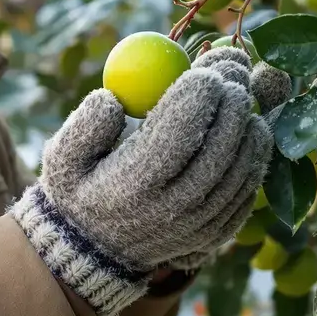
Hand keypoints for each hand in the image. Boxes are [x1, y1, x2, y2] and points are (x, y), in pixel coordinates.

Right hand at [9, 45, 273, 315]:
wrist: (95, 250)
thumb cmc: (80, 188)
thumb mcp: (62, 157)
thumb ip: (85, 126)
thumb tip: (113, 99)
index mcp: (134, 186)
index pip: (178, 133)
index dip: (198, 94)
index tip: (204, 66)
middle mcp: (173, 210)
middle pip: (219, 147)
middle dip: (232, 99)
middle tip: (233, 66)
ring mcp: (200, 225)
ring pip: (242, 166)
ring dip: (249, 122)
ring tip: (241, 91)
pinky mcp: (218, 233)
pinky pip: (248, 187)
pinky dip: (254, 153)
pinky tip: (246, 127)